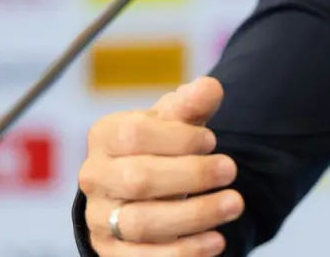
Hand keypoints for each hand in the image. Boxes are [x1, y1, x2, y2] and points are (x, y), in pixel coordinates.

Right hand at [79, 77, 243, 255]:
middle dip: (192, 175)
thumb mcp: (176, 121)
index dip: (177, 138)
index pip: (134, 135)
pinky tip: (216, 241)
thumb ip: (192, 104)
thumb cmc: (162, 145)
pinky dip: (183, 252)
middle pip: (138, 180)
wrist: (142, 189)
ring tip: (235, 204)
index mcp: (104, 136)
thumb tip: (209, 88)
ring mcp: (100, 218)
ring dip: (195, 215)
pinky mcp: (111, 252)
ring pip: (142, 222)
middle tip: (231, 170)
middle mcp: (94, 178)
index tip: (211, 141)